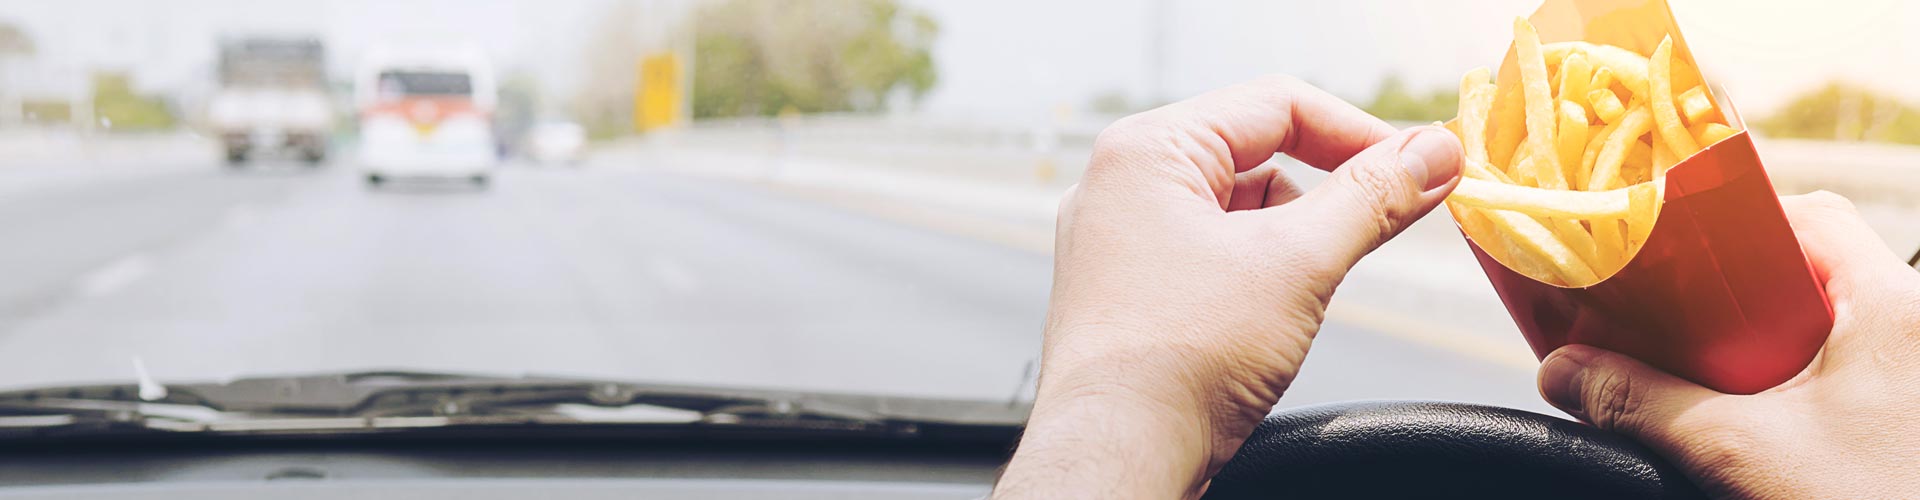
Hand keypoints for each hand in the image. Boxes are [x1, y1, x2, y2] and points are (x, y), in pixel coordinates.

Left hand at [993, 76, 1462, 498]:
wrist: (1118, 455)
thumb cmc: (1174, 362)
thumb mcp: (1298, 265)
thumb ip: (1372, 199)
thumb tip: (1431, 155)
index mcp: (1146, 151)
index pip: (1277, 103)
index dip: (1360, 132)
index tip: (1420, 166)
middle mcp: (1123, 186)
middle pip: (1257, 154)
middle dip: (1326, 190)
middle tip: (1384, 220)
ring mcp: (1122, 241)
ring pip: (1237, 210)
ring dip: (1290, 238)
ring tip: (1307, 288)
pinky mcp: (1131, 292)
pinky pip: (1212, 255)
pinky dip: (1257, 273)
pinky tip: (1272, 315)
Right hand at [1537, 192, 1919, 498]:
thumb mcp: (1742, 452)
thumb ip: (1644, 405)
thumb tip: (1564, 373)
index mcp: (1896, 304)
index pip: (1805, 216)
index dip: (1727, 220)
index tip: (1667, 245)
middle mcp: (1919, 328)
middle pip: (1811, 271)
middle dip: (1731, 289)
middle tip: (1669, 312)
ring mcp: (1916, 377)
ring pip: (1827, 328)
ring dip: (1757, 342)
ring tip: (1700, 368)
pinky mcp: (1910, 424)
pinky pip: (1846, 377)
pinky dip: (1788, 384)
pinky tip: (1751, 419)